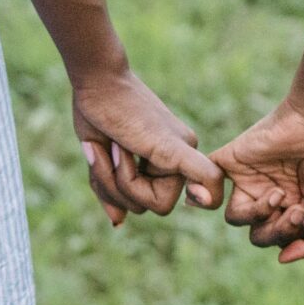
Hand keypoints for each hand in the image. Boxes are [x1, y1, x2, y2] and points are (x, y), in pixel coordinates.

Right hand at [70, 68, 224, 226]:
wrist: (97, 81)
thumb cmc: (96, 113)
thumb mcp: (101, 160)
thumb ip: (111, 191)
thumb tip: (118, 223)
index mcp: (167, 160)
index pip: (152, 202)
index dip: (132, 196)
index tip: (118, 179)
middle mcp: (181, 156)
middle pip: (149, 207)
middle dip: (116, 190)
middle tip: (104, 152)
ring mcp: (181, 151)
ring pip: (149, 204)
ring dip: (115, 181)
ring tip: (109, 145)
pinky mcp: (174, 148)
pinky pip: (205, 178)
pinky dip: (207, 193)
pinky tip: (202, 200)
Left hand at [212, 96, 303, 262]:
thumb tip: (282, 259)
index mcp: (291, 209)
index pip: (279, 241)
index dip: (290, 236)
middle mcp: (269, 197)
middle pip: (258, 235)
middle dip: (277, 229)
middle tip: (295, 207)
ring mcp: (248, 180)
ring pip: (235, 218)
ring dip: (257, 214)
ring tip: (277, 194)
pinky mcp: (230, 162)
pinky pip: (203, 183)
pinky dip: (201, 194)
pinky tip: (217, 197)